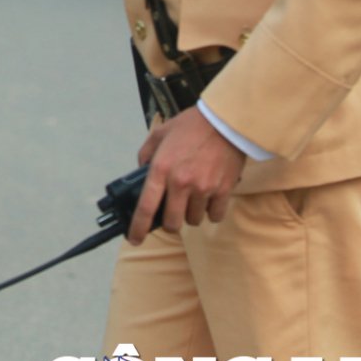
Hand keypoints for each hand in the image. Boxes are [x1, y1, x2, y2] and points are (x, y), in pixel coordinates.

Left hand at [127, 107, 247, 243]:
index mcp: (161, 168)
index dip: (138, 227)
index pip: (146, 207)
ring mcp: (203, 188)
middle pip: (172, 223)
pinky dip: (211, 212)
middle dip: (170, 223)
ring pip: (193, 219)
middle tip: (171, 214)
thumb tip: (141, 173)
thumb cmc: (191, 126)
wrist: (225, 121)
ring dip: (191, 214)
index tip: (135, 239)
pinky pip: (215, 216)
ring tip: (193, 197)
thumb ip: (146, 154)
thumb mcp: (160, 134)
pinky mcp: (223, 191)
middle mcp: (181, 182)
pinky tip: (209, 199)